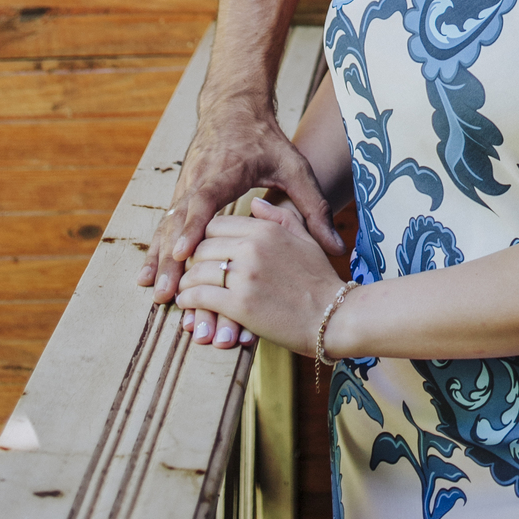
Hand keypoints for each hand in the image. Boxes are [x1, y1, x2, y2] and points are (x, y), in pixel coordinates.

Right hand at [138, 103, 343, 348]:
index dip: (193, 225)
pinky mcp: (181, 192)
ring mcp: (185, 184)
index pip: (204, 197)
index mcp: (227, 170)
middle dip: (169, 256)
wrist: (234, 106)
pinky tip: (148, 275)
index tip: (183, 252)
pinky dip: (156, 247)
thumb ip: (314, 208)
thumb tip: (338, 248)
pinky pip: (165, 222)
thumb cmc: (267, 139)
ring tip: (152, 289)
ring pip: (167, 222)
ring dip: (158, 256)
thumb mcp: (295, 167)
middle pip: (179, 219)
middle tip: (164, 291)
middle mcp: (199, 177)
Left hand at [176, 199, 342, 354]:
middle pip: (202, 246)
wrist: (334, 315)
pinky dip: (188, 301)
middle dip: (192, 261)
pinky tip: (188, 305)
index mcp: (265, 229)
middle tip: (188, 274)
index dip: (204, 239)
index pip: (216, 225)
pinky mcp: (239, 305)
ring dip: (186, 283)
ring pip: (196, 271)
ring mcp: (245, 275)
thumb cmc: (320, 278)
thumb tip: (254, 203)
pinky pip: (200, 296)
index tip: (204, 253)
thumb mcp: (303, 238)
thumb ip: (278, 216)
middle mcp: (251, 247)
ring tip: (184, 291)